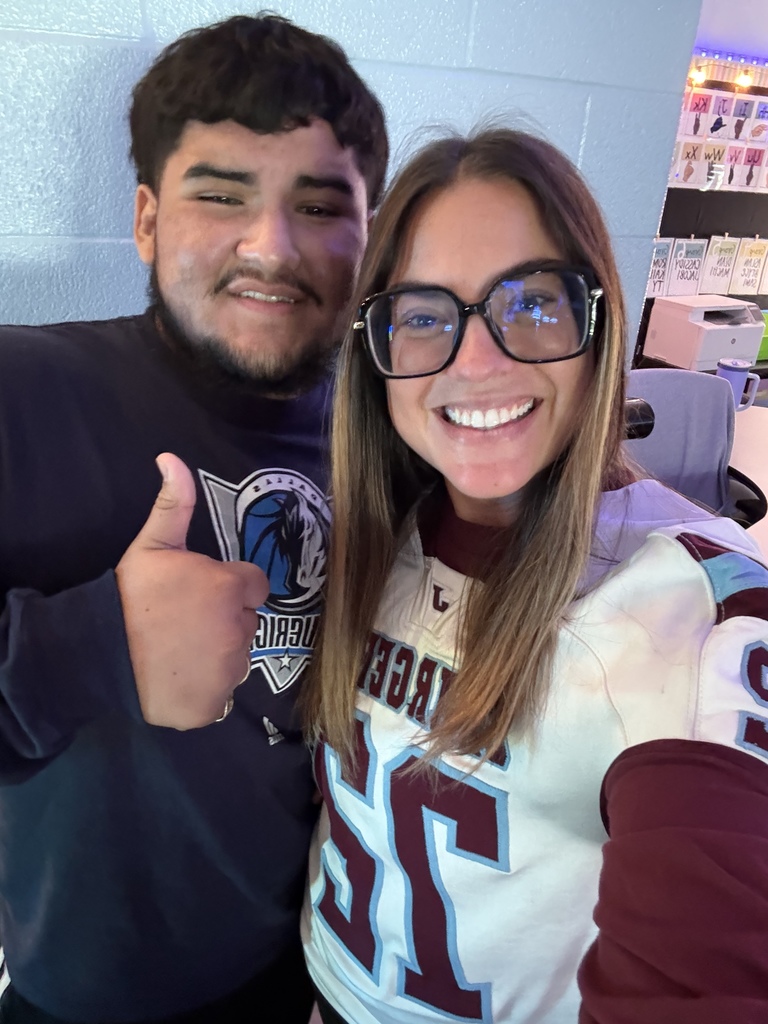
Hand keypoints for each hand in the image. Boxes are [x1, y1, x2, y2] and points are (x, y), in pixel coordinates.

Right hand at [116, 453, 267, 728]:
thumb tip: (172, 457)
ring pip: (237, 658)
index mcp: (231, 589)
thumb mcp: (152, 544)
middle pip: (248, 622)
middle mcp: (240, 630)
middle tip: (187, 622)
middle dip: (226, 621)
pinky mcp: (215, 704)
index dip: (233, 588)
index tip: (205, 593)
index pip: (256, 586)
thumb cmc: (131, 595)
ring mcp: (229, 670)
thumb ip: (174, 503)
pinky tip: (179, 677)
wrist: (101, 652)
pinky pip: (222, 694)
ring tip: (180, 650)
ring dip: (218, 655)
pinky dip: (205, 690)